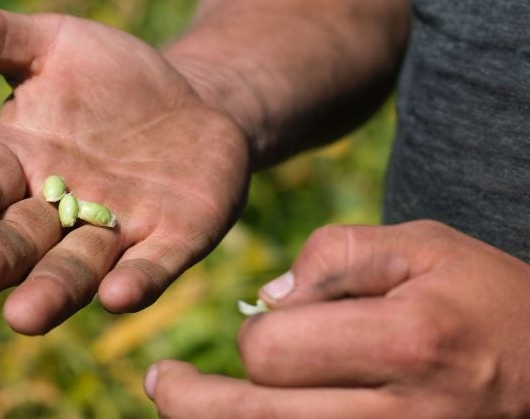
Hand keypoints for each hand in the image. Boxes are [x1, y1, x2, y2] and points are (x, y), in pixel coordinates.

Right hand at [0, 0, 249, 334]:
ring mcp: (117, 231)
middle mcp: (60, 209)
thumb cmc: (112, 79)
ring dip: (52, 290)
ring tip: (23, 316)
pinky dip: (135, 282)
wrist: (193, 102)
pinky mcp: (171, 241)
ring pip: (77, 267)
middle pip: (20, 240)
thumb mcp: (53, 45)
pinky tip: (118, 294)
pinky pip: (151, 267)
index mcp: (22, 163)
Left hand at [146, 220, 529, 417]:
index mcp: (405, 342)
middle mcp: (401, 415)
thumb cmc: (488, 299)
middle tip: (160, 382)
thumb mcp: (426, 246)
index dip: (255, 336)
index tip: (267, 326)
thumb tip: (268, 297)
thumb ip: (340, 255)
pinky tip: (243, 417)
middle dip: (192, 401)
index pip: (272, 353)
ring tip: (180, 405)